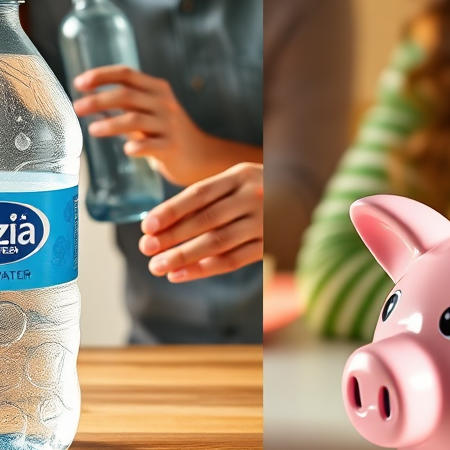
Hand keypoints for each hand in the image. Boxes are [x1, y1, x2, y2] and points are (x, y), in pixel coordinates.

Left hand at [73, 65, 228, 185]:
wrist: (199, 155)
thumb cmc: (165, 131)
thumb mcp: (148, 110)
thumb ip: (124, 103)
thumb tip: (86, 98)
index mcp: (156, 89)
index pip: (126, 74)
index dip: (101, 75)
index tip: (79, 83)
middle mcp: (163, 103)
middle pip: (127, 95)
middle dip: (99, 100)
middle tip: (78, 107)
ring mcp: (169, 125)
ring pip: (136, 119)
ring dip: (111, 123)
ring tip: (92, 130)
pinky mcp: (173, 147)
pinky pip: (153, 145)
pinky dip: (138, 146)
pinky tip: (127, 151)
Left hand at [138, 163, 262, 281]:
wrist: (303, 196)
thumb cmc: (255, 188)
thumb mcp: (236, 180)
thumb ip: (205, 197)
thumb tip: (159, 224)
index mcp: (241, 174)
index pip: (199, 193)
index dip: (171, 210)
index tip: (148, 226)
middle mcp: (254, 196)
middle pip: (206, 219)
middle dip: (172, 236)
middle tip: (146, 249)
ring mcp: (264, 222)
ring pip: (217, 242)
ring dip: (184, 257)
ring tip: (158, 266)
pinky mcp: (269, 245)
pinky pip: (233, 260)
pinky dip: (204, 269)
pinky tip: (180, 275)